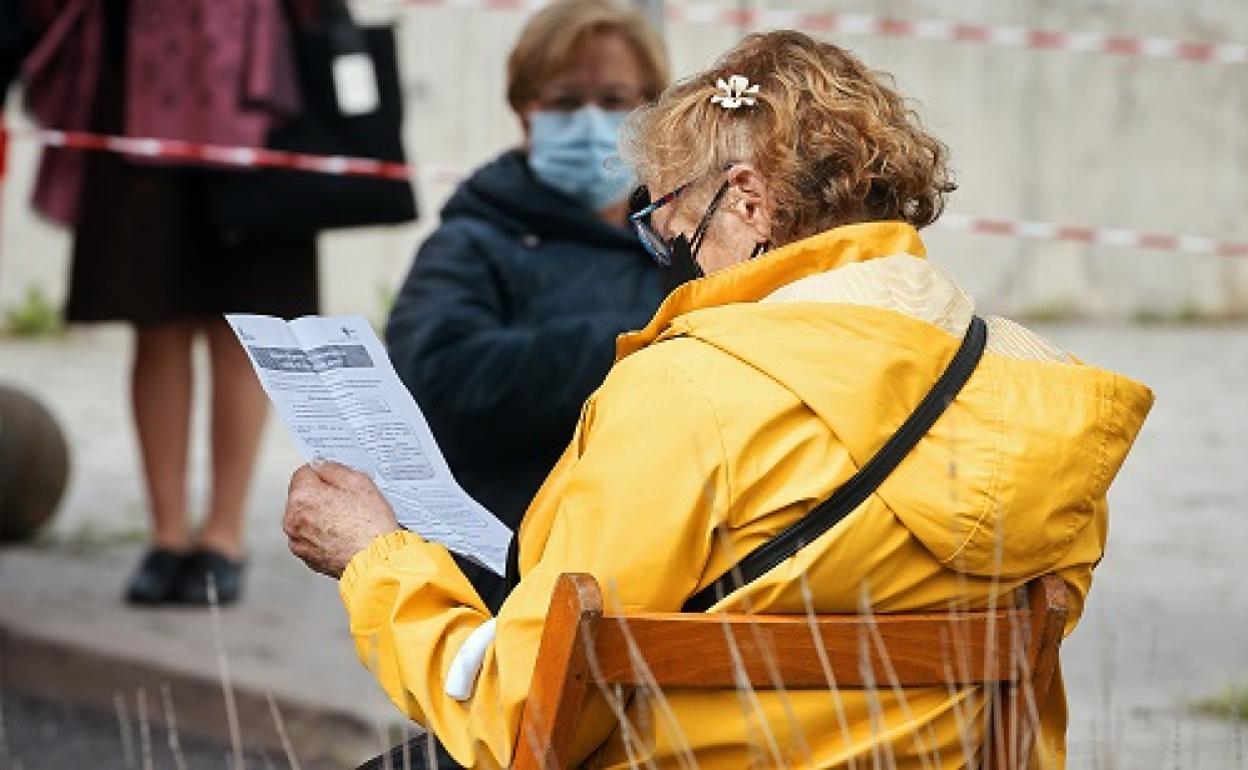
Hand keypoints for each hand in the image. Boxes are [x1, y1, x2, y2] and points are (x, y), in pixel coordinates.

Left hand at [283, 461, 400, 577]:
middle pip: (302, 496)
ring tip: (348, 521)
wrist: (377, 561)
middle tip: (348, 501)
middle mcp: (293, 520)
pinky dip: (323, 535)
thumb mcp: (358, 483)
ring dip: (321, 516)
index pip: (304, 472)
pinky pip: (311, 538)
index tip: (338, 481)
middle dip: (321, 496)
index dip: (324, 474)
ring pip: (306, 518)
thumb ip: (333, 469)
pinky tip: (344, 535)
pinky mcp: (307, 557)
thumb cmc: (371, 525)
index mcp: (302, 497)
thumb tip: (320, 464)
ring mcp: (298, 541)